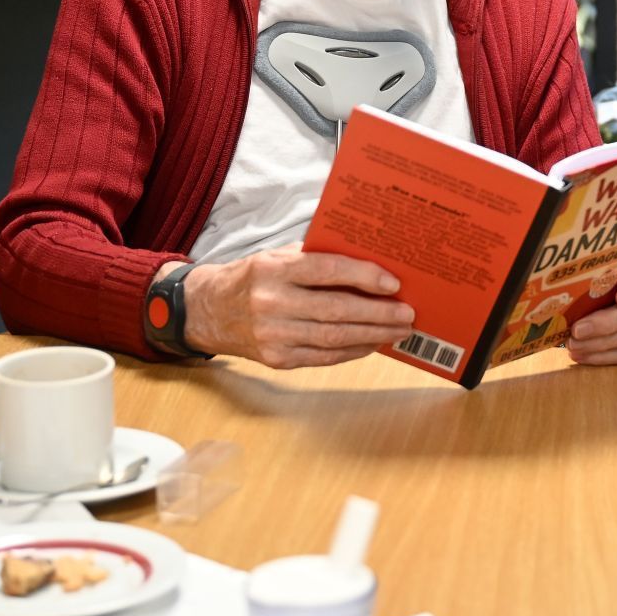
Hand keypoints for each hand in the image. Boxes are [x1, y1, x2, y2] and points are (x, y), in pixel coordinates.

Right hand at [179, 244, 414, 369]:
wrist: (209, 310)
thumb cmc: (254, 277)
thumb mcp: (278, 256)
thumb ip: (317, 257)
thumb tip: (371, 262)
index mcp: (273, 270)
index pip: (327, 271)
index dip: (364, 277)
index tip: (393, 283)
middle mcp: (271, 303)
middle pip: (337, 310)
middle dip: (379, 313)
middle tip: (407, 312)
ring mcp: (273, 335)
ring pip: (334, 337)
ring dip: (373, 335)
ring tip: (399, 329)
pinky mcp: (277, 359)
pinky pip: (324, 357)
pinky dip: (353, 350)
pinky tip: (374, 343)